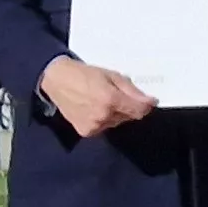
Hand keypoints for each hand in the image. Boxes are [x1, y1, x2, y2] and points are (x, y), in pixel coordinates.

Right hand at [40, 55, 157, 135]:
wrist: (57, 80)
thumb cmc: (84, 74)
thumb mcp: (111, 75)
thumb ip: (131, 90)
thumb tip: (150, 102)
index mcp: (110, 99)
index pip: (139, 111)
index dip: (147, 106)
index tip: (150, 101)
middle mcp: (103, 116)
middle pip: (129, 117)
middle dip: (129, 106)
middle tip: (117, 94)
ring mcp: (94, 126)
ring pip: (117, 122)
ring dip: (116, 113)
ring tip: (103, 99)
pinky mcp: (86, 132)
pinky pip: (104, 127)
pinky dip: (104, 119)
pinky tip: (94, 108)